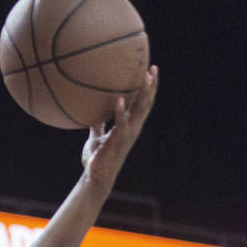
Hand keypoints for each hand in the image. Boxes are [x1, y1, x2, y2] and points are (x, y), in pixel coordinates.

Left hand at [81, 64, 157, 191]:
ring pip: (139, 111)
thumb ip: (98, 125)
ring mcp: (127, 135)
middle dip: (151, 86)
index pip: (141, 104)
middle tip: (153, 69)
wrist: (96, 178)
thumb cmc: (97, 158)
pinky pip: (120, 124)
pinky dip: (120, 111)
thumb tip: (93, 111)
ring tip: (146, 77)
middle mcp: (132, 129)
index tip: (150, 72)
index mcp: (128, 126)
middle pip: (145, 104)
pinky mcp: (118, 142)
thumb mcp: (96, 137)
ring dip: (143, 94)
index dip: (147, 89)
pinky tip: (118, 99)